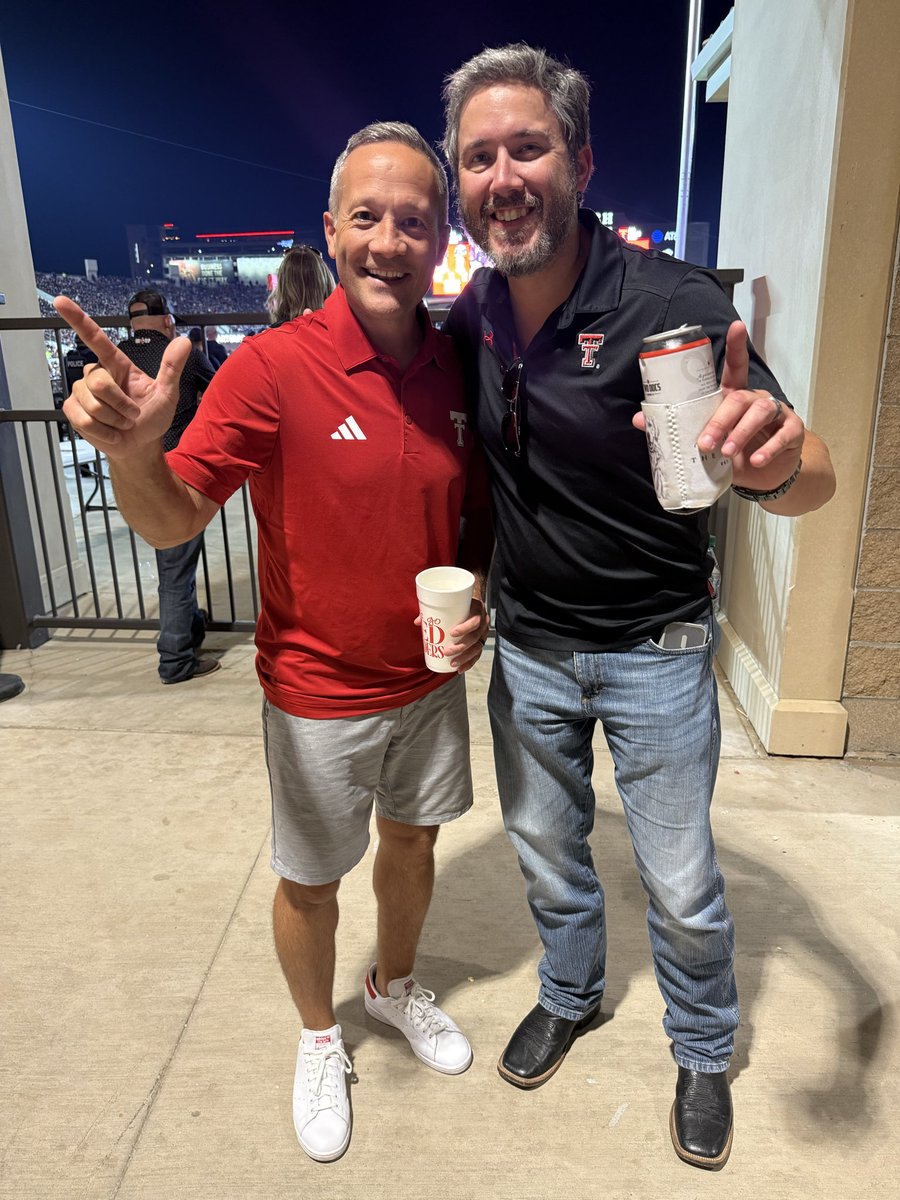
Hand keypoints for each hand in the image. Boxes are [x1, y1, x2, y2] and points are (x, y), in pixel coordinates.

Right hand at [55, 296, 190, 458]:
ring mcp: (82, 392)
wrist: (140, 445)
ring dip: (114, 420)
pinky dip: (104, 432)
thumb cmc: (152, 417)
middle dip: (121, 405)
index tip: (60, 301)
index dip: (77, 319)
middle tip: (132, 416)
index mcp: (117, 365)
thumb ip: (171, 368)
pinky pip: (84, 420)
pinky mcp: (73, 410)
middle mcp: (97, 374)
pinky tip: (111, 433)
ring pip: (92, 404)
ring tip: (121, 424)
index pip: (95, 338)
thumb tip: (184, 341)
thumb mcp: (167, 393)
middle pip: (99, 383)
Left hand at [414, 597, 489, 673]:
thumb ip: (434, 610)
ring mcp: (483, 633)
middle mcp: (483, 622)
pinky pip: (477, 655)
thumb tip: (418, 622)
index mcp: (477, 609)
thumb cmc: (460, 603)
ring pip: (477, 648)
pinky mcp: (481, 642)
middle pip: (475, 637)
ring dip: (464, 657)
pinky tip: (460, 668)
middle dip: (461, 646)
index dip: (465, 627)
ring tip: (452, 663)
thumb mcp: (450, 603)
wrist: (471, 603)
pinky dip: (469, 663)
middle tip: (447, 651)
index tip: (452, 633)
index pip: (475, 620)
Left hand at [633, 320, 804, 491]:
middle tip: (705, 443)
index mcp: (734, 396)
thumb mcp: (708, 441)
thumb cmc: (735, 451)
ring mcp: (777, 413)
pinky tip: (756, 460)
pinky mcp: (792, 432)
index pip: (735, 367)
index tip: (736, 326)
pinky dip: (769, 448)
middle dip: (721, 420)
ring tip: (727, 451)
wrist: (768, 474)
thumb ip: (680, 429)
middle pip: (739, 398)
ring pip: (761, 412)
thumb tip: (639, 419)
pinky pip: (783, 434)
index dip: (736, 346)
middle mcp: (756, 399)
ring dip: (741, 432)